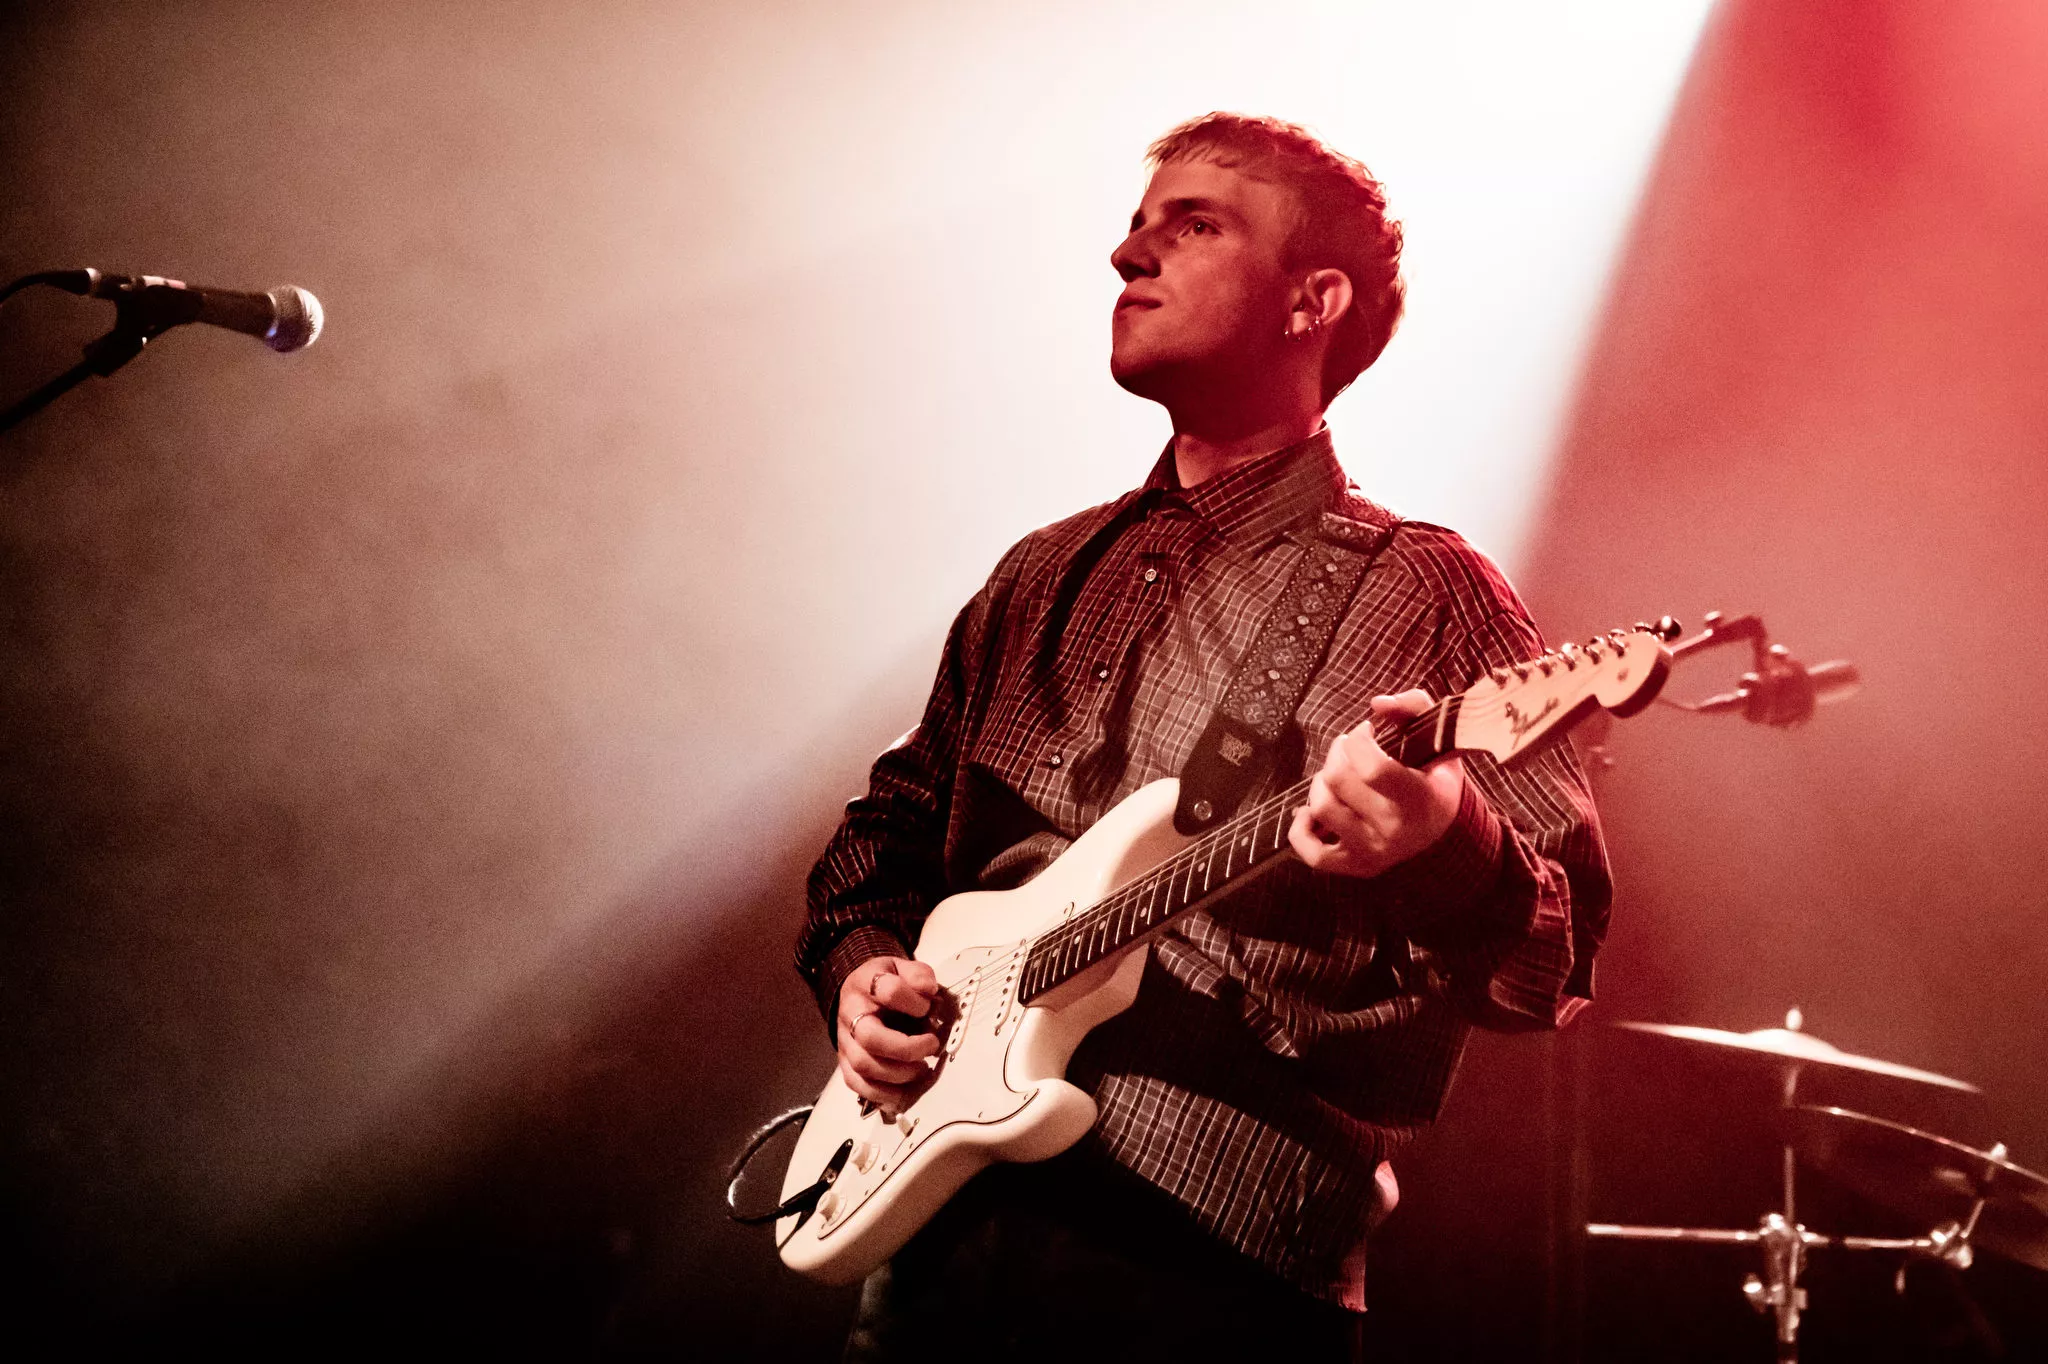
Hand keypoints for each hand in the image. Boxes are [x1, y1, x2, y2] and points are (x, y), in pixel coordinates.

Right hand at [835, 955, 940, 1111]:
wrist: (858, 991)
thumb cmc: (885, 982)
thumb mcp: (903, 968)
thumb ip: (919, 975)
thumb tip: (928, 992)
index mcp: (867, 984)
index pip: (889, 991)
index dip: (914, 1002)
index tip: (929, 1007)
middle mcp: (851, 1013)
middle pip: (870, 1038)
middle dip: (907, 1049)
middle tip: (931, 1046)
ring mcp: (846, 1040)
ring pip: (864, 1066)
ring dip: (900, 1074)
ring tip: (923, 1068)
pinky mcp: (845, 1062)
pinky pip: (858, 1085)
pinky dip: (884, 1094)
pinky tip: (905, 1090)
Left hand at [1287, 689, 1462, 878]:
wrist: (1443, 835)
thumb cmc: (1434, 780)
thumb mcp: (1438, 740)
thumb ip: (1414, 707)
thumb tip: (1377, 704)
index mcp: (1419, 799)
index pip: (1371, 766)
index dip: (1359, 739)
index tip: (1366, 731)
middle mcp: (1395, 830)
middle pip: (1338, 779)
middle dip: (1337, 753)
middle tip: (1349, 750)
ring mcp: (1372, 851)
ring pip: (1321, 806)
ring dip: (1321, 783)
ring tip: (1336, 778)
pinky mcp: (1353, 866)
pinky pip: (1311, 852)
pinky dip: (1301, 827)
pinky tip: (1314, 811)